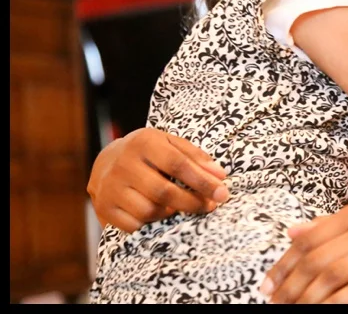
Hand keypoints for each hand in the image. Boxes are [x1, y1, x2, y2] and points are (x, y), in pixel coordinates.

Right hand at [86, 128, 229, 232]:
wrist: (106, 160)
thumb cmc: (149, 153)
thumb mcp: (170, 144)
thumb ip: (196, 157)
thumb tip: (220, 176)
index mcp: (144, 142)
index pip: (178, 164)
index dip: (202, 181)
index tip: (222, 193)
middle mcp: (124, 164)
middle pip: (164, 192)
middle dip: (193, 202)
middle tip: (210, 206)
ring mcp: (111, 187)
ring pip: (150, 211)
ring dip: (172, 212)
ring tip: (180, 205)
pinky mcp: (104, 207)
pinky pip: (135, 225)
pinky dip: (152, 223)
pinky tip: (159, 213)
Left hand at [261, 201, 347, 303]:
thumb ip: (332, 228)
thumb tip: (293, 232)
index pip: (310, 238)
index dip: (284, 263)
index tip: (268, 284)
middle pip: (317, 257)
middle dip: (291, 285)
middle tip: (276, 303)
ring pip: (333, 274)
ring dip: (308, 298)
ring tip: (294, 311)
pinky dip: (335, 305)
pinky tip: (322, 313)